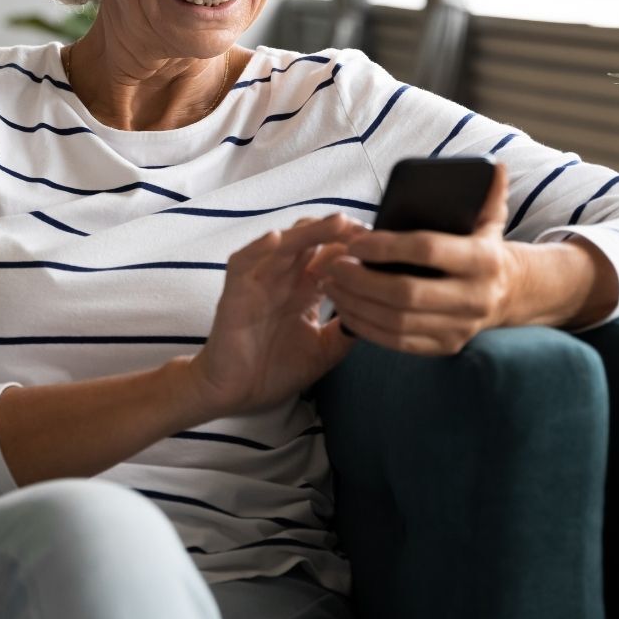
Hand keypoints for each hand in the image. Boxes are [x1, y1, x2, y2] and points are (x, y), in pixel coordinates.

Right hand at [186, 214, 366, 417]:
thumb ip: (347, 329)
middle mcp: (283, 279)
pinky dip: (258, 249)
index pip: (332, 255)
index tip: (384, 249)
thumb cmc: (274, 370)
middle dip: (340, 233)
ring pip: (284, 244)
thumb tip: (382, 312)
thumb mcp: (323, 350)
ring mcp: (259, 282)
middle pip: (312, 240)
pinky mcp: (235, 292)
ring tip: (338, 223)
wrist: (235, 395)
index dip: (355, 249)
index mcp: (305, 289)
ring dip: (310, 231)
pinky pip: (243, 262)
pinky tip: (277, 240)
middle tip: (368, 233)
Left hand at [318, 164, 519, 355]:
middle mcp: (474, 298)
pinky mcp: (445, 347)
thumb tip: (494, 166)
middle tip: (333, 266)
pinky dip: (366, 328)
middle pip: (406, 293)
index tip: (353, 243)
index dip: (386, 247)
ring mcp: (460, 327)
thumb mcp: (490, 218)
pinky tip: (345, 312)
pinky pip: (397, 343)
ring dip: (357, 304)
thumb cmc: (484, 247)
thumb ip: (487, 192)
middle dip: (362, 280)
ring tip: (331, 286)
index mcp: (483, 260)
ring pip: (397, 322)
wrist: (509, 293)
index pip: (427, 250)